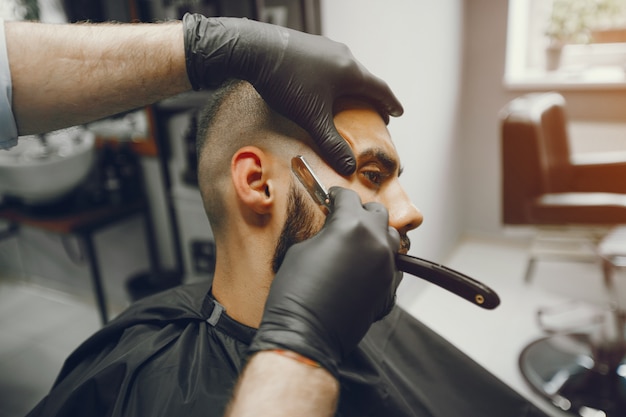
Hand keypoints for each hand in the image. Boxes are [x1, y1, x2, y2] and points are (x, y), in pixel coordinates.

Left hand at [183, 13, 402, 174]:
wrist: (254, 49)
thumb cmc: (288, 81)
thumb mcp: (312, 118)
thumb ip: (331, 143)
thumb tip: (348, 167)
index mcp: (351, 72)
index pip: (379, 89)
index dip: (390, 103)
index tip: (398, 112)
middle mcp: (342, 56)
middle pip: (364, 79)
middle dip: (371, 97)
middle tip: (375, 112)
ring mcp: (324, 48)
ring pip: (346, 71)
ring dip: (352, 87)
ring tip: (351, 101)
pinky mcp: (307, 46)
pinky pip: (329, 66)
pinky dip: (334, 80)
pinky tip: (322, 88)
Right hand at [248, 187, 401, 376]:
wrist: (306, 333)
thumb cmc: (295, 292)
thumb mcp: (302, 249)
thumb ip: (326, 232)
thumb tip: (335, 229)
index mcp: (351, 226)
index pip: (349, 197)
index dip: (337, 195)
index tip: (333, 197)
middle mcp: (375, 242)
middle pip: (377, 213)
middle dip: (361, 211)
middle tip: (346, 216)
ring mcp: (387, 266)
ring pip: (391, 237)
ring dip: (376, 233)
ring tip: (359, 240)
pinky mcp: (390, 288)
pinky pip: (392, 265)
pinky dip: (380, 260)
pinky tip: (364, 267)